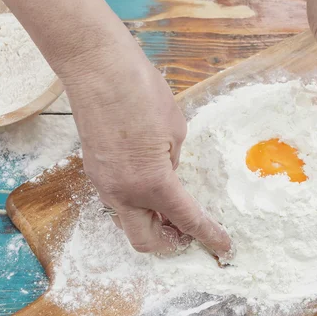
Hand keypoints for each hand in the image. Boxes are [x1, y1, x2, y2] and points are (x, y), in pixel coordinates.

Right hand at [61, 40, 232, 258]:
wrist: (96, 68)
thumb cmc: (142, 92)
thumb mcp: (175, 130)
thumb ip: (173, 164)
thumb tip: (168, 178)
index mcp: (152, 182)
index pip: (187, 221)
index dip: (208, 237)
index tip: (223, 248)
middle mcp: (123, 192)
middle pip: (145, 242)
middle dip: (169, 242)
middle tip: (187, 229)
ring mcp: (103, 184)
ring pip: (128, 221)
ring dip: (151, 221)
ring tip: (169, 204)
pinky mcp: (94, 171)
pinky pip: (118, 200)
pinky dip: (137, 202)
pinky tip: (148, 182)